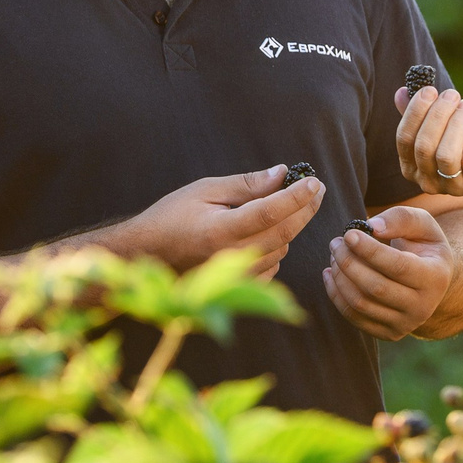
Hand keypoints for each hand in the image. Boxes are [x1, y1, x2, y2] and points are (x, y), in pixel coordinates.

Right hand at [105, 165, 324, 278]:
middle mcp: (231, 257)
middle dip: (305, 209)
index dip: (297, 196)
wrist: (145, 255)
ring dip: (290, 227)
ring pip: (280, 249)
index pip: (271, 212)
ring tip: (287, 206)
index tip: (314, 182)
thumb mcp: (204, 190)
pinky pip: (272, 266)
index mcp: (221, 231)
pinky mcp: (237, 287)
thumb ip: (245, 185)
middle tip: (317, 190)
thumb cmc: (171, 217)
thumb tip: (281, 174)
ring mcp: (235, 277)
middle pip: (284, 233)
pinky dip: (276, 247)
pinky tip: (266, 233)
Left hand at [323, 205, 458, 339]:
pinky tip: (330, 273)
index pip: (397, 266)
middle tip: (336, 242)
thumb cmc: (423, 245)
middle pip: (375, 288)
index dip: (369, 250)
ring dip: (340, 276)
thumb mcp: (422, 224)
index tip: (348, 234)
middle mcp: (423, 307)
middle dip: (348, 262)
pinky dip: (336, 294)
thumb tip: (372, 227)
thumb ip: (401, 218)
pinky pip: (353, 317)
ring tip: (334, 254)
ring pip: (361, 304)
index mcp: (435, 278)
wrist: (430, 280)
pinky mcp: (387, 333)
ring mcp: (405, 324)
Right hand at [393, 87, 462, 202]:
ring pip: (446, 155)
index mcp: (412, 167)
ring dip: (456, 123)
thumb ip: (420, 114)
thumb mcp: (442, 129)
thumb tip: (401, 92)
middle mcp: (428, 182)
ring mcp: (454, 187)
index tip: (429, 90)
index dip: (414, 112)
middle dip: (438, 115)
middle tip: (452, 94)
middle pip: (424, 147)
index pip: (404, 139)